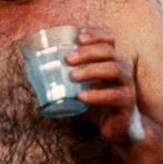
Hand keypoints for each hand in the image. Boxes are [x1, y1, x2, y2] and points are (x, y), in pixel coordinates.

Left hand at [68, 28, 143, 145]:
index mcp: (113, 60)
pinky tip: (81, 97)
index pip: (109, 39)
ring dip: (91, 70)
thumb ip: (67, 78)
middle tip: (67, 59)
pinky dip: (97, 94)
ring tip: (72, 76)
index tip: (78, 37)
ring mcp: (127, 85)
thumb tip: (35, 72)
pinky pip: (114, 95)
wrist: (118, 129)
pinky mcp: (127, 102)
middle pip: (109, 51)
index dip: (96, 34)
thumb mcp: (84, 87)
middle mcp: (123, 68)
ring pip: (114, 69)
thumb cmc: (98, 104)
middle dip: (87, 52)